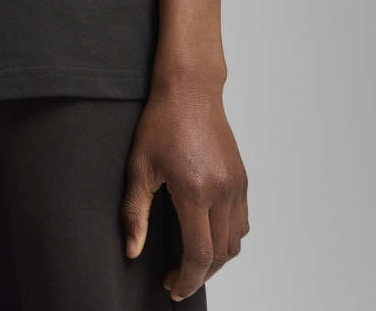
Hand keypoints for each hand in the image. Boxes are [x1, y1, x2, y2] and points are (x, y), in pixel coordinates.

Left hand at [121, 80, 248, 300]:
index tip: (172, 287)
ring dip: (217, 260)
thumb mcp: (139, 166)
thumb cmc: (162, 121)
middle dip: (199, 275)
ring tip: (192, 262)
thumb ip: (134, 213)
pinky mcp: (242, 178)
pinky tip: (208, 235)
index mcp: (195, 191)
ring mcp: (237, 185)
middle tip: (177, 279)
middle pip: (220, 254)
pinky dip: (229, 238)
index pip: (199, 255)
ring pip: (236, 241)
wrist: (190, 88)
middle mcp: (222, 191)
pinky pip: (242, 221)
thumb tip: (132, 251)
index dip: (187, 280)